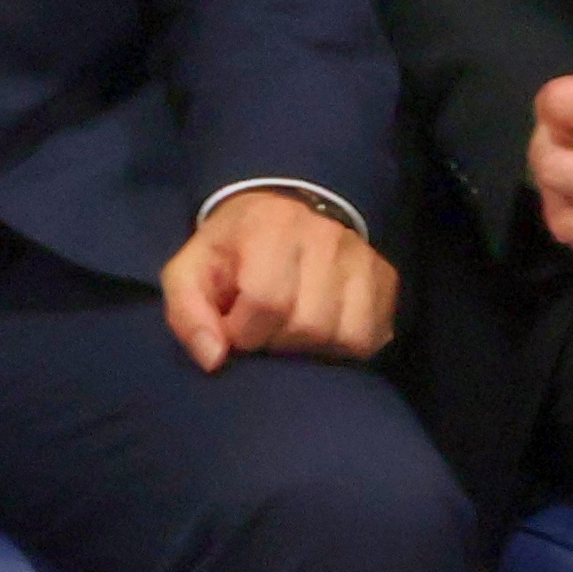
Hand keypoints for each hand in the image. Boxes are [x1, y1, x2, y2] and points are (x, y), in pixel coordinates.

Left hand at [160, 188, 398, 370]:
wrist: (281, 212)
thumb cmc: (231, 249)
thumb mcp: (190, 272)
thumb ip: (187, 313)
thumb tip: (213, 359)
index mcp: (271, 225)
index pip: (267, 301)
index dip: (244, 330)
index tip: (234, 325)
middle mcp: (325, 236)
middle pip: (308, 324)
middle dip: (277, 340)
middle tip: (263, 326)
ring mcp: (362, 257)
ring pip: (344, 336)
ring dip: (311, 347)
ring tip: (291, 327)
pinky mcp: (385, 280)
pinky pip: (371, 338)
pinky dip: (343, 347)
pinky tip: (321, 330)